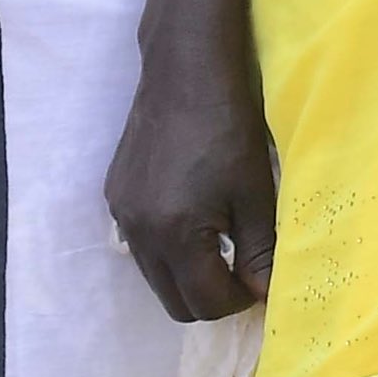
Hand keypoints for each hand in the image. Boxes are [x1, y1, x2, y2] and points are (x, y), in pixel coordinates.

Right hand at [104, 23, 275, 321]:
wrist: (185, 73)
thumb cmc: (229, 128)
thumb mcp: (255, 191)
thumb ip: (258, 250)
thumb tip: (263, 295)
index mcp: (174, 235)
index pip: (203, 303)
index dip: (237, 302)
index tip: (260, 284)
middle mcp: (137, 233)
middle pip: (172, 301)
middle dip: (210, 298)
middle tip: (244, 274)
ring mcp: (120, 214)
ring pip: (154, 275)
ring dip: (187, 276)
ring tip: (223, 248)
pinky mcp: (114, 195)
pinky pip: (141, 244)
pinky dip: (168, 249)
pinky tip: (195, 220)